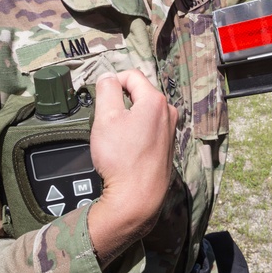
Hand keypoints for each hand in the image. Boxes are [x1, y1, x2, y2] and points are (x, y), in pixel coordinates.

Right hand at [87, 70, 177, 265]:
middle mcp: (168, 112)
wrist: (137, 197)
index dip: (112, 82)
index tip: (101, 98)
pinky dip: (136, 131)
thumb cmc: (121, 159)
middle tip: (106, 121)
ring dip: (128, 117)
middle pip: (139, 93)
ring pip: (143, 111)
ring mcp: (170, 129)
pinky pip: (149, 127)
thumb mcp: (106, 118)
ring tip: (115, 138)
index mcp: (155, 100)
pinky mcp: (168, 145)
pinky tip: (126, 149)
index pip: (131, 75)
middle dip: (120, 102)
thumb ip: (106, 90)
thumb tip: (108, 77)